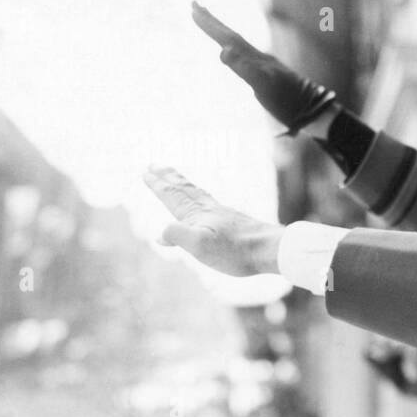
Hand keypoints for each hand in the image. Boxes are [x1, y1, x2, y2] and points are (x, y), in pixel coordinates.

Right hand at [143, 167, 283, 276]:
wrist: (270, 249)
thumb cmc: (236, 251)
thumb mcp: (200, 247)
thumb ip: (177, 235)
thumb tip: (160, 234)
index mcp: (197, 216)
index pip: (173, 196)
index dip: (158, 185)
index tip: (146, 172)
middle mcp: (209, 210)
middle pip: (184, 189)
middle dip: (168, 177)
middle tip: (156, 164)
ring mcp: (222, 214)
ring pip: (197, 193)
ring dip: (183, 184)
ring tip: (176, 176)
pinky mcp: (234, 221)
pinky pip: (210, 202)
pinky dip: (200, 196)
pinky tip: (205, 202)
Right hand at [191, 2, 335, 133]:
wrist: (313, 111)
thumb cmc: (287, 101)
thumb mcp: (263, 86)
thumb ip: (244, 68)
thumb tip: (223, 49)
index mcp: (254, 58)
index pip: (228, 37)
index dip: (210, 25)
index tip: (193, 8)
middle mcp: (259, 57)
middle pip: (232, 35)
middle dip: (212, 21)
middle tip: (194, 4)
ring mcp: (265, 66)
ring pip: (239, 44)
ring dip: (222, 32)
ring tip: (210, 23)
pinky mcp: (269, 75)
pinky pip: (246, 57)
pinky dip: (235, 50)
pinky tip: (234, 52)